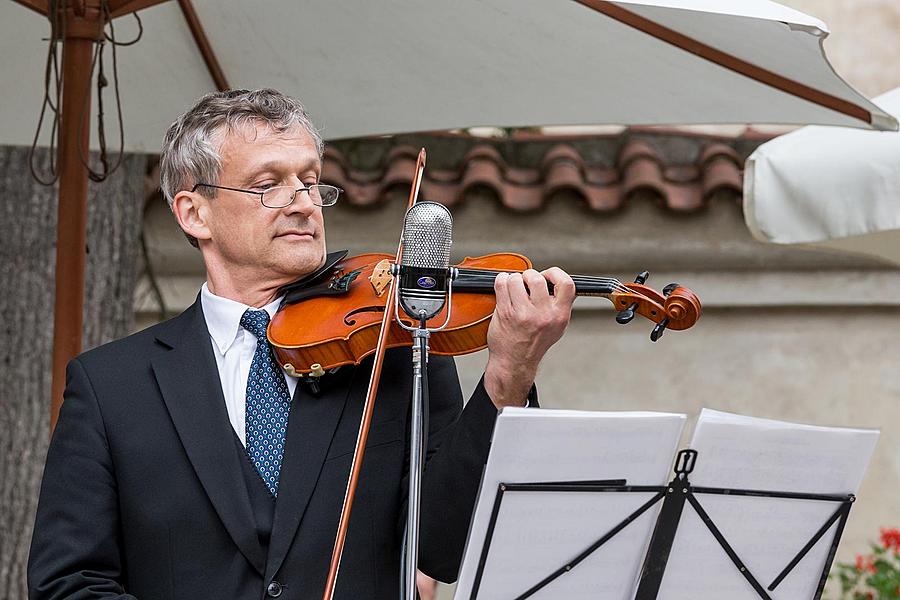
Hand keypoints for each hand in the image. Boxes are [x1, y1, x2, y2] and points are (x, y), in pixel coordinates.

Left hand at [484, 268, 574, 407]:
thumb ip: (560, 305)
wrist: (515, 362)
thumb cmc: (535, 343)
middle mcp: (543, 315)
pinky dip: (501, 280)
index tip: (546, 276)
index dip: (555, 273)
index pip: (566, 284)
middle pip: (536, 278)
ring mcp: (523, 314)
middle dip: (529, 275)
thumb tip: (557, 281)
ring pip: (516, 279)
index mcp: (559, 316)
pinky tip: (503, 286)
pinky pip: (502, 285)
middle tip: (526, 282)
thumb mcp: (558, 327)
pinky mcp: (505, 314)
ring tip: (513, 286)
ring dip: (513, 279)